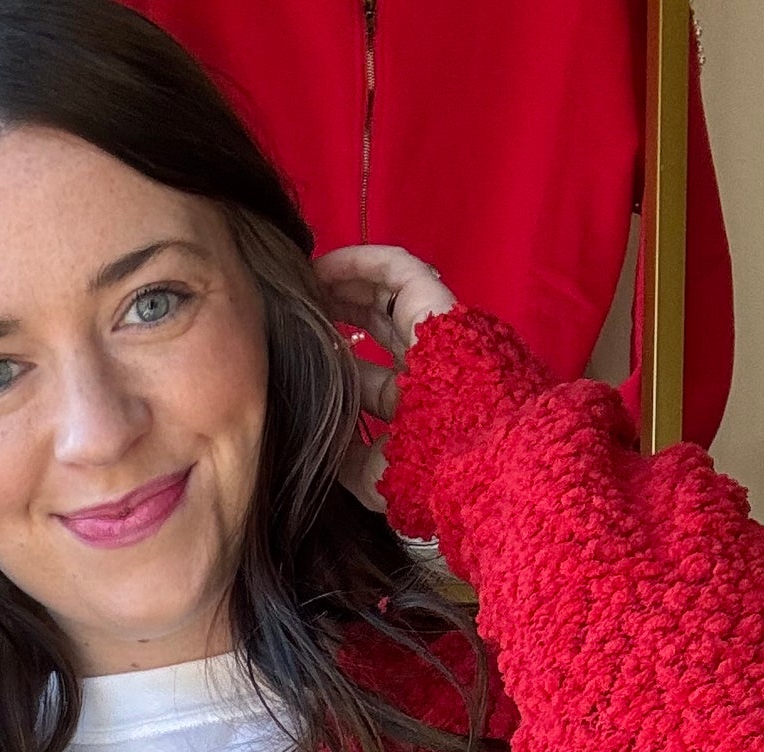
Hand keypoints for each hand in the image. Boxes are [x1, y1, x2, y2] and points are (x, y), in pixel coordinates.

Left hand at [313, 244, 457, 508]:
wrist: (466, 461)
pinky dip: (363, 261)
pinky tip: (325, 265)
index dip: (338, 361)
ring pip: (386, 294)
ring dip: (345, 284)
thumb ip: (345, 458)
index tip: (303, 352)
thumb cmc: (424, 474)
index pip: (372, 376)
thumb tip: (318, 444)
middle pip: (377, 328)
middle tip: (297, 310)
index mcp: (416, 406)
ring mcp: (435, 333)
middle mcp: (426, 365)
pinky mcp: (437, 305)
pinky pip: (400, 270)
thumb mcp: (373, 477)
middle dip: (338, 315)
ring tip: (304, 280)